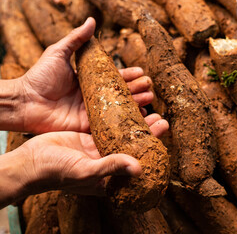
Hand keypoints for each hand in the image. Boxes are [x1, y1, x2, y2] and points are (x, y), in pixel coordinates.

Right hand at [0, 114, 167, 207]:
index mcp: (110, 176)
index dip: (152, 147)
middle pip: (133, 145)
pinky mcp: (88, 135)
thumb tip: (139, 168)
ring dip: (134, 121)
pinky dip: (116, 115)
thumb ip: (111, 168)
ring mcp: (97, 147)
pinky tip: (126, 104)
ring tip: (148, 107)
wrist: (30, 162)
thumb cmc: (55, 173)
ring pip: (121, 132)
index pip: (138, 160)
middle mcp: (107, 161)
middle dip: (147, 131)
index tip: (163, 129)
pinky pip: (106, 124)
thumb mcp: (85, 171)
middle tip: (160, 117)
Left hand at [19, 17, 153, 133]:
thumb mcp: (58, 53)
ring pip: (119, 108)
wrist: (26, 101)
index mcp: (89, 80)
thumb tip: (92, 21)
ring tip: (149, 99)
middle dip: (137, 89)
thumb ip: (77, 39)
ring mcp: (93, 111)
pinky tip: (139, 117)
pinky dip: (125, 121)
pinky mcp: (90, 126)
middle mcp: (94, 96)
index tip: (141, 72)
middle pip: (121, 93)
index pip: (114, 76)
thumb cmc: (40, 76)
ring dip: (136, 103)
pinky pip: (111, 124)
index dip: (128, 74)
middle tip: (149, 87)